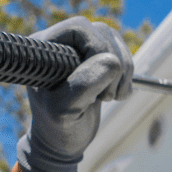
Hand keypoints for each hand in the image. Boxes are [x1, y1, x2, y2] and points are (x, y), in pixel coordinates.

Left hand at [17, 17, 132, 171]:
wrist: (63, 142)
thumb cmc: (57, 128)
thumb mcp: (65, 110)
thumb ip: (83, 85)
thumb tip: (111, 62)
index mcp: (44, 49)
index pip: (78, 28)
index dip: (95, 49)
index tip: (97, 84)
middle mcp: (61, 44)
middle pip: (100, 32)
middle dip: (113, 64)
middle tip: (106, 96)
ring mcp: (80, 50)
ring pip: (114, 41)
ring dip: (123, 71)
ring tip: (110, 97)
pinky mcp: (97, 60)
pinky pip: (122, 54)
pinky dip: (127, 75)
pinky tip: (116, 94)